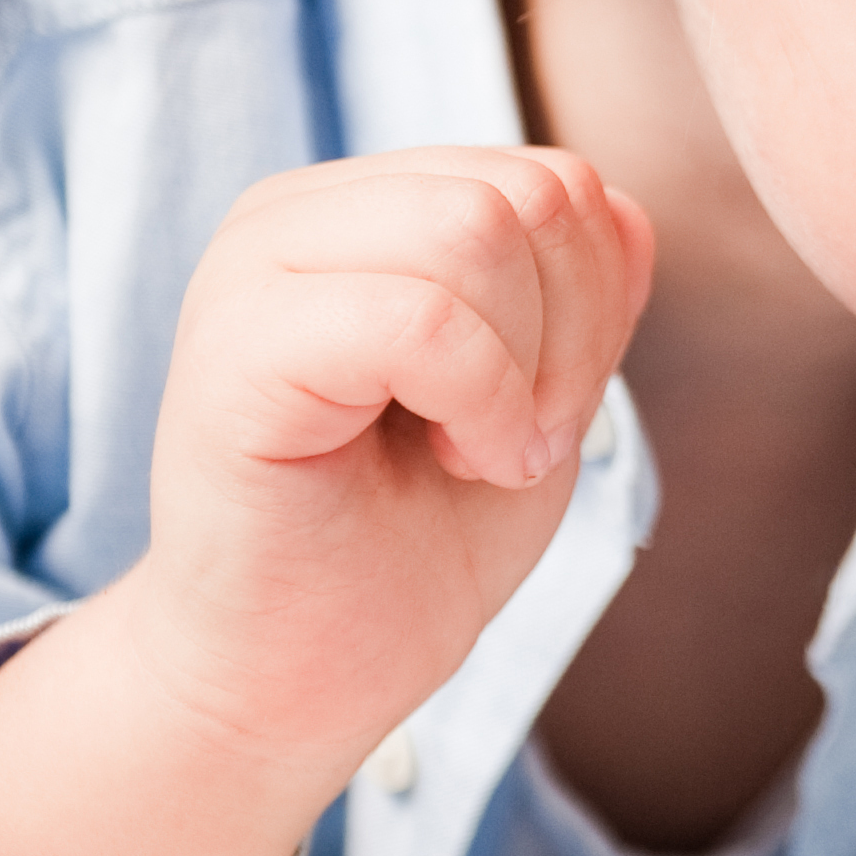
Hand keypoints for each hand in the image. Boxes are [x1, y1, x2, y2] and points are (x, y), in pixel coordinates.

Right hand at [0, 146, 654, 855]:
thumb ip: (576, 291)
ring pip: (479, 231)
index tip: (541, 414)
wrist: (299, 677)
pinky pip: (420, 317)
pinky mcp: (235, 348)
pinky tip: (459, 464)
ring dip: (525, 373)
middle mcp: (293, 214)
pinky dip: (484, 401)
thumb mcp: (534, 393)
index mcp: (358, 208)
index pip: (548, 178)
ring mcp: (252, 270)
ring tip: (478, 454)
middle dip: (572, 335)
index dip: (594, 304)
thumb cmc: (407, 544)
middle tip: (516, 442)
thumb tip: (620, 207)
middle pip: (525, 192)